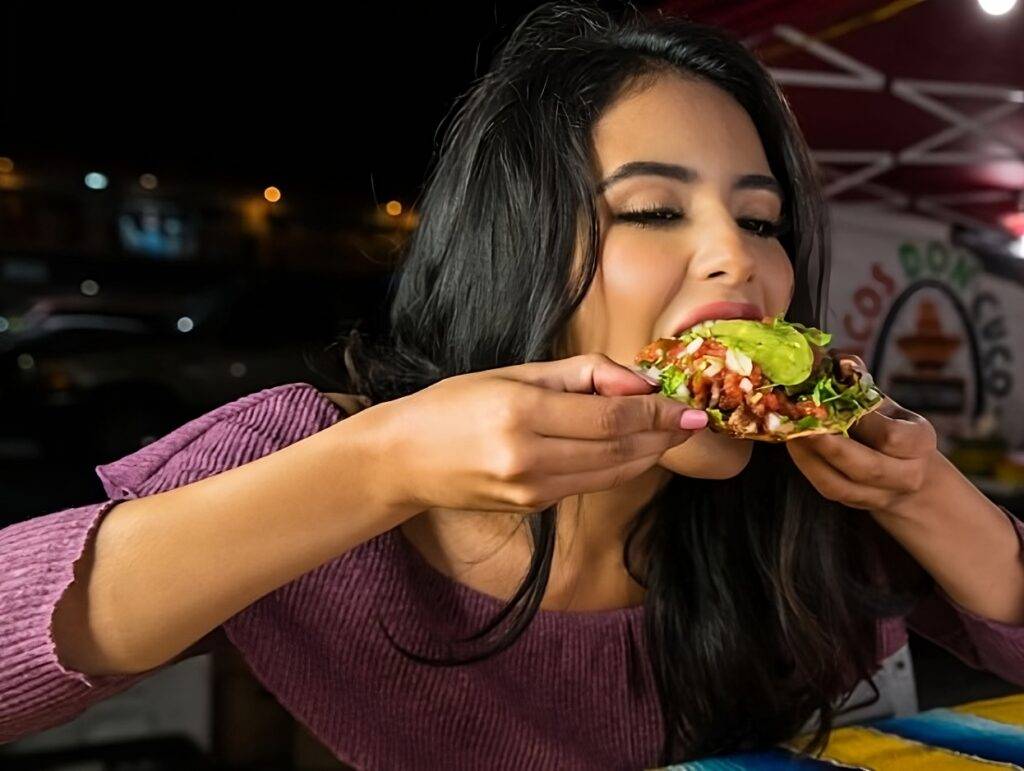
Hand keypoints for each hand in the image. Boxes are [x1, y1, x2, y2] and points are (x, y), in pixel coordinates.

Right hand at [367, 353, 707, 516]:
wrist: (403, 459)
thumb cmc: (454, 405)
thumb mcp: (512, 372)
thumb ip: (580, 374)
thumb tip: (638, 382)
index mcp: (521, 411)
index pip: (611, 417)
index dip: (657, 412)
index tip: (689, 405)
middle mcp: (528, 456)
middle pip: (619, 450)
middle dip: (663, 435)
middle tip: (694, 419)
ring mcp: (531, 489)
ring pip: (611, 473)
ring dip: (649, 454)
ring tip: (674, 433)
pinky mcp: (533, 507)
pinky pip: (589, 484)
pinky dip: (619, 467)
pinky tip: (635, 449)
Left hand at [786, 356, 937, 514]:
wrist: (906, 472)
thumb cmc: (889, 424)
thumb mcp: (883, 403)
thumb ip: (859, 382)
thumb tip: (835, 360)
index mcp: (919, 443)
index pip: (891, 438)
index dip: (861, 421)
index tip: (835, 401)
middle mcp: (907, 475)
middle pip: (866, 468)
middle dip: (829, 446)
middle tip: (800, 421)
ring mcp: (881, 495)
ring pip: (840, 484)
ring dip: (809, 457)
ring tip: (789, 432)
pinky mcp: (855, 503)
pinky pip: (827, 488)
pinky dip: (806, 466)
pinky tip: (792, 445)